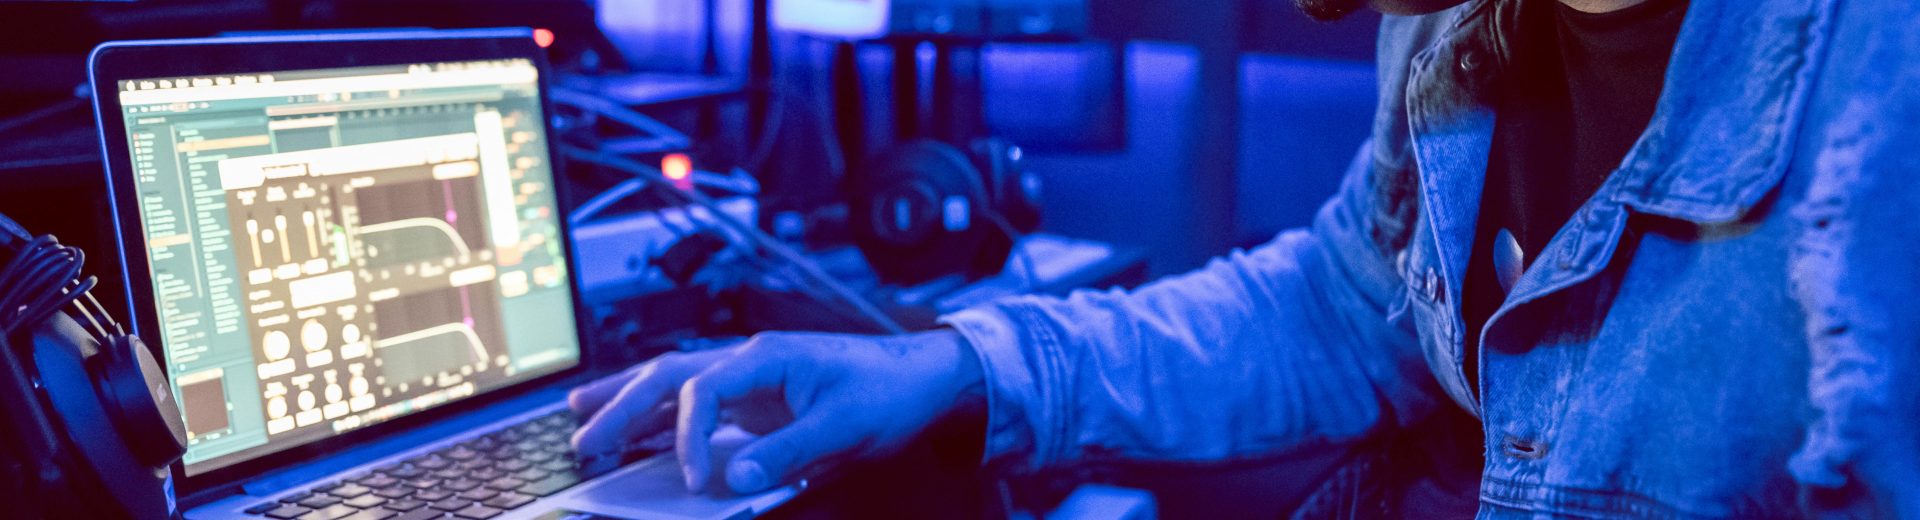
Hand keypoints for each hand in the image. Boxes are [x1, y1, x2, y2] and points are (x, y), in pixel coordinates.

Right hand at [568, 330, 984, 493]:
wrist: (923, 375)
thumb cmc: (889, 390)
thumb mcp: (844, 428)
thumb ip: (787, 453)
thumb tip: (733, 478)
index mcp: (766, 357)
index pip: (703, 391)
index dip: (690, 439)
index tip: (695, 480)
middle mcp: (749, 359)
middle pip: (668, 376)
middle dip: (620, 408)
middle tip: (582, 443)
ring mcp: (749, 375)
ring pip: (672, 381)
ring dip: (626, 401)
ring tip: (580, 420)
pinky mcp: (756, 395)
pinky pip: (693, 400)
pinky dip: (657, 413)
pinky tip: (633, 430)